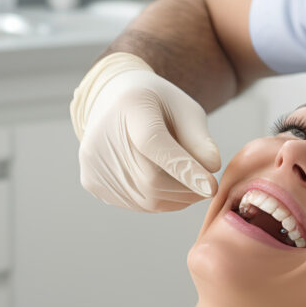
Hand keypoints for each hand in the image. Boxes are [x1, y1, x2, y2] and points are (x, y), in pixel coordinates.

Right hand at [70, 53, 220, 211]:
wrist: (114, 102)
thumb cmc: (157, 106)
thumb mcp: (185, 109)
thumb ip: (199, 137)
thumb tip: (211, 167)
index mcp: (130, 106)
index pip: (153, 143)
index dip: (183, 168)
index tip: (211, 187)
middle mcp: (103, 137)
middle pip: (151, 179)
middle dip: (187, 189)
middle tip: (207, 185)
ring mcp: (95, 163)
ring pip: (146, 200)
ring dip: (177, 198)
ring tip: (189, 183)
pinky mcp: (93, 183)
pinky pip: (136, 204)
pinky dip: (161, 201)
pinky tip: (168, 185)